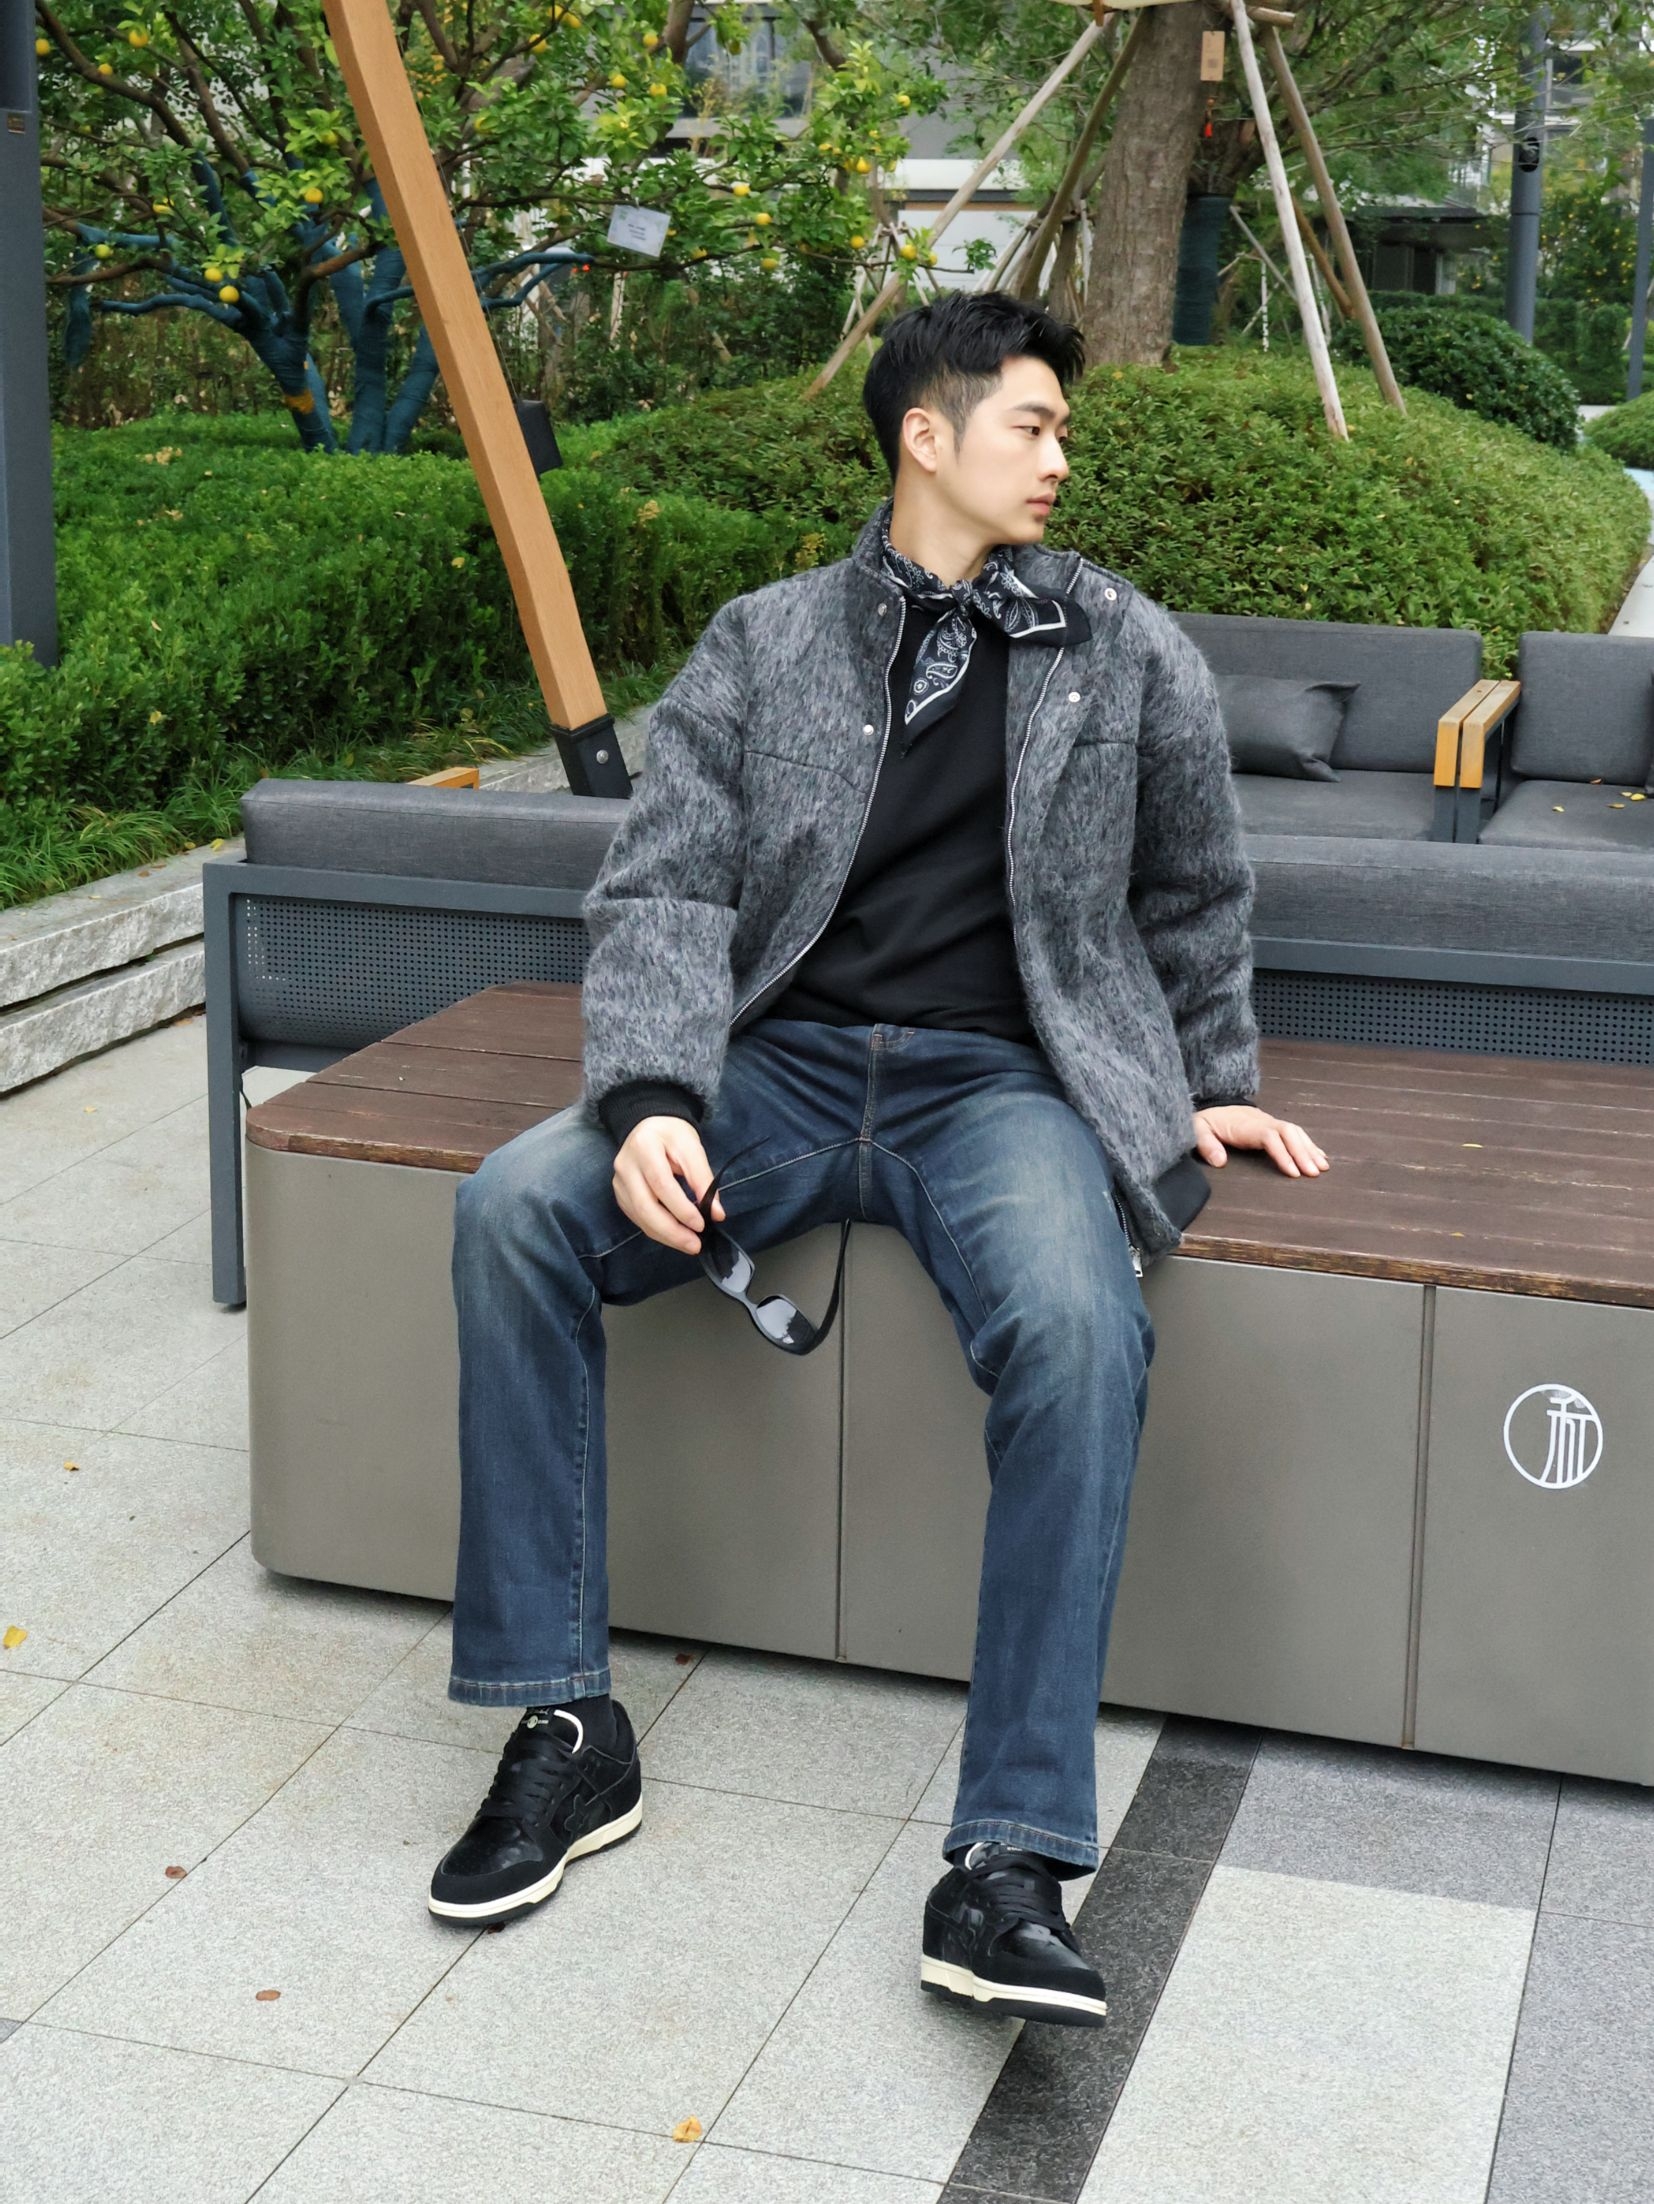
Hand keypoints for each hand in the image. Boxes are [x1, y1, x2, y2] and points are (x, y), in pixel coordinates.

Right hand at [612, 1117, 726, 1252]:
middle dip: (671, 1231)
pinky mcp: (620, 1194)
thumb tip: (716, 1213)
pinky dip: (656, 1230)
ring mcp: (619, 1182)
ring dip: (665, 1236)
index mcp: (644, 1147)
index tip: (701, 1223)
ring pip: (639, 1217)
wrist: (648, 1125)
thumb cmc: (672, 1135)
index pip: (661, 1184)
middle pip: (645, 1206)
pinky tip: (674, 1236)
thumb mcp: (692, 1148)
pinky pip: (637, 1217)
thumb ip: (703, 1179)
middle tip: (694, 1245)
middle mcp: (625, 1166)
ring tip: (688, 1244)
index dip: (680, 1208)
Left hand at [1193, 1104, 1328, 1178]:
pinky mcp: (1274, 1126)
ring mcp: (1270, 1122)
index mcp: (1246, 1125)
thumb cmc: (1206, 1122)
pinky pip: (1296, 1134)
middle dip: (1303, 1153)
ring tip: (1323, 1168)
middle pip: (1289, 1133)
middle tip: (1314, 1173)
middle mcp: (1263, 1121)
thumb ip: (1206, 1144)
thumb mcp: (1198, 1130)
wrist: (1212, 1107)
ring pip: (1296, 1132)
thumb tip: (1219, 1161)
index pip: (1270, 1137)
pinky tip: (1320, 1157)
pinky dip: (1309, 1145)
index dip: (1283, 1154)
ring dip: (1310, 1150)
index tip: (1293, 1172)